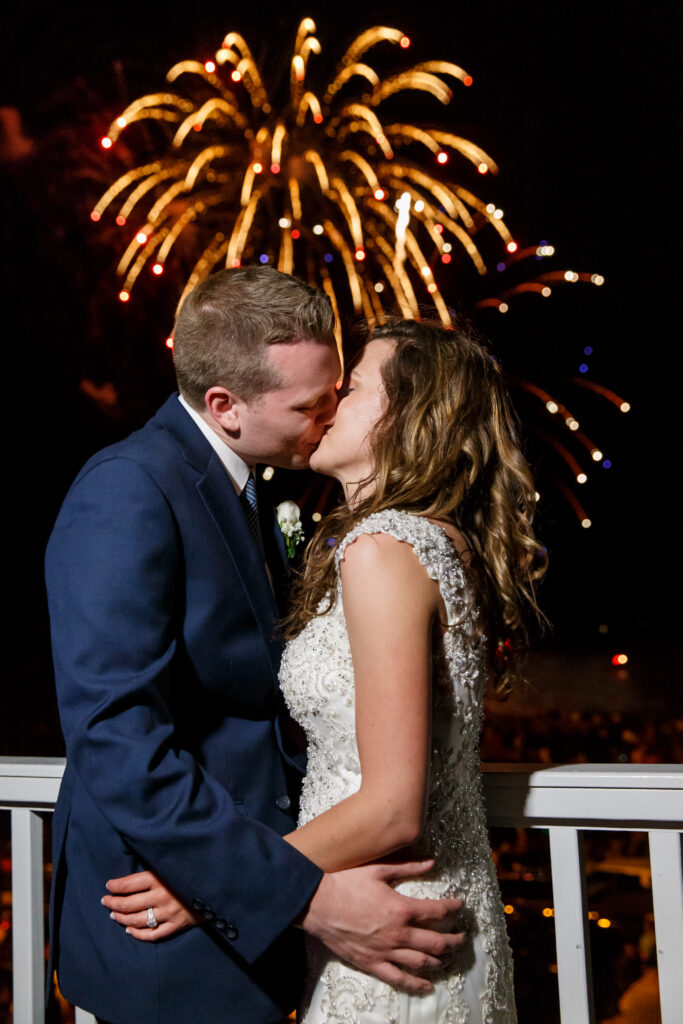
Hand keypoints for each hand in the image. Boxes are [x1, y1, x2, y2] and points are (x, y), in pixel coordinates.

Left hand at [101, 870, 201, 940]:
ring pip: (137, 921)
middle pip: (129, 904)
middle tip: (105, 902)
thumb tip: (137, 866)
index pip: (129, 884)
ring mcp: (169, 913)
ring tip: (114, 915)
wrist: (220, 885)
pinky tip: (130, 930)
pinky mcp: (177, 926)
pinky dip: (138, 934)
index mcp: (160, 878)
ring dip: (122, 918)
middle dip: (113, 903)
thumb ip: (157, 865)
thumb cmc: (194, 869)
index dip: (115, 886)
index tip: (108, 886)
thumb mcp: (175, 862)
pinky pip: (153, 935)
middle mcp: (162, 897)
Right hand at [297, 859, 465, 993]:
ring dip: (440, 961)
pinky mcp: (372, 963)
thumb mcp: (379, 869)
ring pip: (422, 962)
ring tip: (449, 958)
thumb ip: (408, 867)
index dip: (452, 908)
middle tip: (462, 938)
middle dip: (453, 940)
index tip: (460, 905)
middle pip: (435, 941)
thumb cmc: (347, 883)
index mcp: (402, 908)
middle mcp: (398, 933)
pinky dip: (416, 984)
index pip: (436, 911)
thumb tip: (431, 862)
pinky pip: (399, 978)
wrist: (318, 904)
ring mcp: (386, 951)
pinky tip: (427, 985)